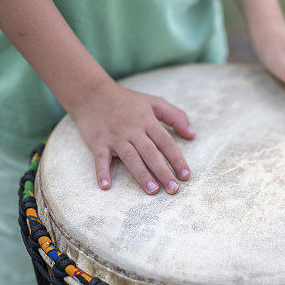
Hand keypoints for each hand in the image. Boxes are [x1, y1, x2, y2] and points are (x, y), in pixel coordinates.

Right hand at [69, 82, 194, 193]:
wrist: (92, 93)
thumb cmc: (126, 101)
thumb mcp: (154, 102)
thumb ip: (175, 116)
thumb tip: (192, 134)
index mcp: (147, 121)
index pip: (166, 142)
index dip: (177, 159)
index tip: (186, 176)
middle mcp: (133, 130)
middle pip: (150, 153)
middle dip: (163, 171)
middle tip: (174, 189)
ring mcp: (115, 136)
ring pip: (131, 157)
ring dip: (142, 174)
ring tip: (152, 190)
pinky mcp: (98, 142)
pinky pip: (100, 158)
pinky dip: (102, 171)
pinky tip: (106, 185)